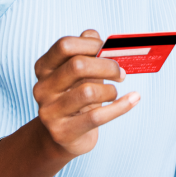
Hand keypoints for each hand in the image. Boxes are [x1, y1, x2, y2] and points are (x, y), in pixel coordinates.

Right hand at [32, 29, 138, 160]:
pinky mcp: (62, 132)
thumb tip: (104, 41)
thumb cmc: (76, 96)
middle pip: (77, 66)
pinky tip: (133, 99)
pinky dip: (121, 106)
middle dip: (107, 66)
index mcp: (44, 68)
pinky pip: (97, 116)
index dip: (91, 44)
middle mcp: (42, 88)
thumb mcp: (80, 72)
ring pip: (88, 92)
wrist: (65, 135)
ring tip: (114, 93)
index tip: (107, 50)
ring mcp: (49, 112)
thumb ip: (88, 51)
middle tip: (120, 73)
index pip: (65, 46)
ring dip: (111, 90)